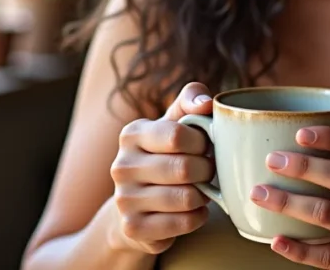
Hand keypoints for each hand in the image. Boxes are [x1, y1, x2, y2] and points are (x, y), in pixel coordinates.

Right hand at [109, 82, 215, 254]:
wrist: (137, 203)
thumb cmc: (166, 154)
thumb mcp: (175, 123)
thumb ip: (191, 101)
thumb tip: (207, 103)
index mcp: (131, 134)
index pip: (177, 135)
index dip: (202, 142)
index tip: (205, 146)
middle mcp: (121, 166)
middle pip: (184, 168)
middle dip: (207, 170)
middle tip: (208, 170)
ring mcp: (124, 199)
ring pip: (185, 198)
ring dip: (204, 195)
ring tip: (201, 189)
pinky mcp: (133, 227)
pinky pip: (183, 223)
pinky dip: (197, 217)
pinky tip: (194, 210)